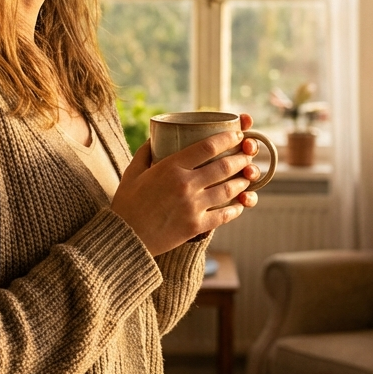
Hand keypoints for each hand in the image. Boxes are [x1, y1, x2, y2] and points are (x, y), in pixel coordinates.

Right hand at [112, 113, 262, 256]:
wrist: (125, 238)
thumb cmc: (126, 204)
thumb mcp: (132, 172)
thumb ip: (145, 153)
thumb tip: (154, 137)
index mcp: (170, 167)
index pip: (207, 147)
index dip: (227, 138)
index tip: (237, 134)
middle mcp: (185, 185)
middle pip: (224, 166)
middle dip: (240, 158)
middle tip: (247, 155)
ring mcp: (193, 206)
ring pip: (228, 189)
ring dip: (242, 181)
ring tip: (247, 176)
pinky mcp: (196, 226)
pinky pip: (224, 215)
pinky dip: (236, 208)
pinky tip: (240, 204)